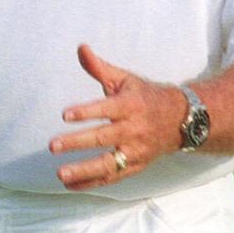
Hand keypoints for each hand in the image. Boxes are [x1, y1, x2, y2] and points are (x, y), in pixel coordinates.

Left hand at [50, 45, 186, 190]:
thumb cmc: (144, 96)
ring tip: (60, 173)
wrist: (181, 120)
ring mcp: (136, 151)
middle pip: (103, 138)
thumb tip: (80, 47)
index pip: (106, 109)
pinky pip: (112, 177)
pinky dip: (91, 183)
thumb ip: (99, 67)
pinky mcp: (135, 166)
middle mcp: (134, 130)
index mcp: (130, 105)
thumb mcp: (124, 79)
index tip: (65, 114)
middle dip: (77, 143)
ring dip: (83, 170)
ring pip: (109, 164)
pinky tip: (69, 185)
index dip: (86, 111)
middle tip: (52, 145)